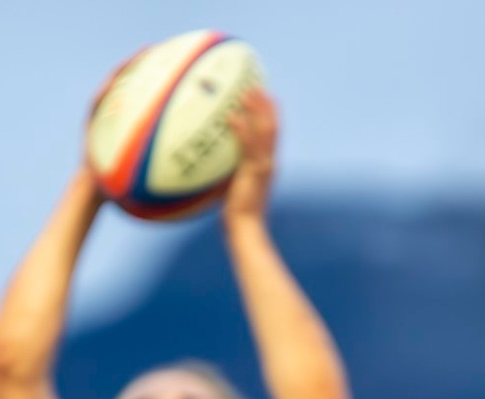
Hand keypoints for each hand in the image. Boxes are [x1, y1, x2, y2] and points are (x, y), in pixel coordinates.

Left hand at [222, 87, 277, 221]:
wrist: (247, 229)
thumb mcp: (234, 190)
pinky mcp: (254, 173)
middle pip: (273, 126)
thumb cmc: (238, 216)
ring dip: (257, 110)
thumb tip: (211, 167)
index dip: (269, 114)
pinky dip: (242, 130)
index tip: (263, 96)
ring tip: (248, 91)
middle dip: (266, 105)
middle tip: (257, 84)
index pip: (272, 135)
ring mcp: (263, 166)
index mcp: (266, 164)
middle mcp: (269, 161)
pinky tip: (232, 117)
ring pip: (265, 131)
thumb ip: (228, 175)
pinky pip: (247, 147)